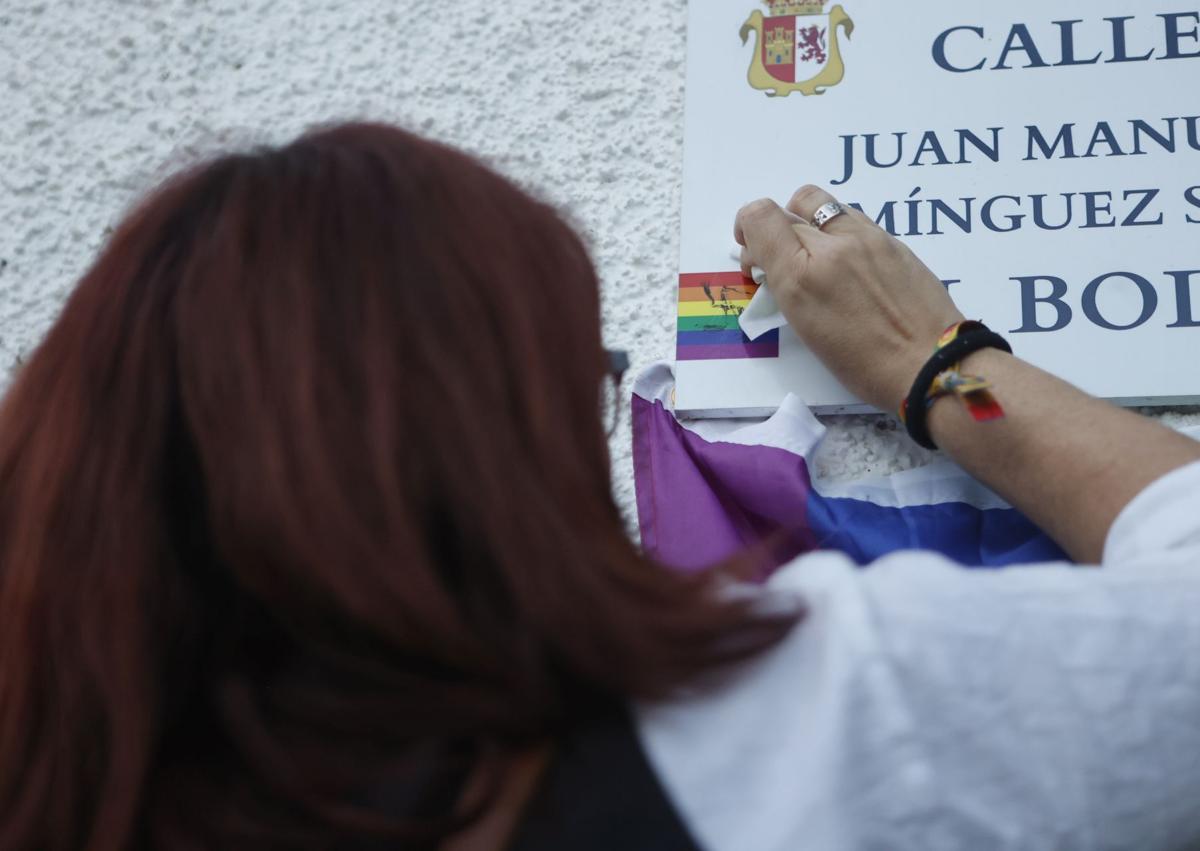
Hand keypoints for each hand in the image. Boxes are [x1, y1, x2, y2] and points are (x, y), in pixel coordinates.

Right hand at [735, 185, 963, 411]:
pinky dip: (836, 229)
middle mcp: (831, 245)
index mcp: (802, 275)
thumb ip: (785, 287)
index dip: (747, 226)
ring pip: (819, 204)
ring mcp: (865, 237)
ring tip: (814, 254)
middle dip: (775, 234)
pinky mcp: (890, 239)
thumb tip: (772, 263)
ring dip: (805, 221)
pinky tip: (846, 260)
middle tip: (781, 265)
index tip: (753, 252)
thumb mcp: (807, 331)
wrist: (931, 364)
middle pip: (787, 211)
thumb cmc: (864, 364)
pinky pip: (850, 217)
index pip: (760, 216)